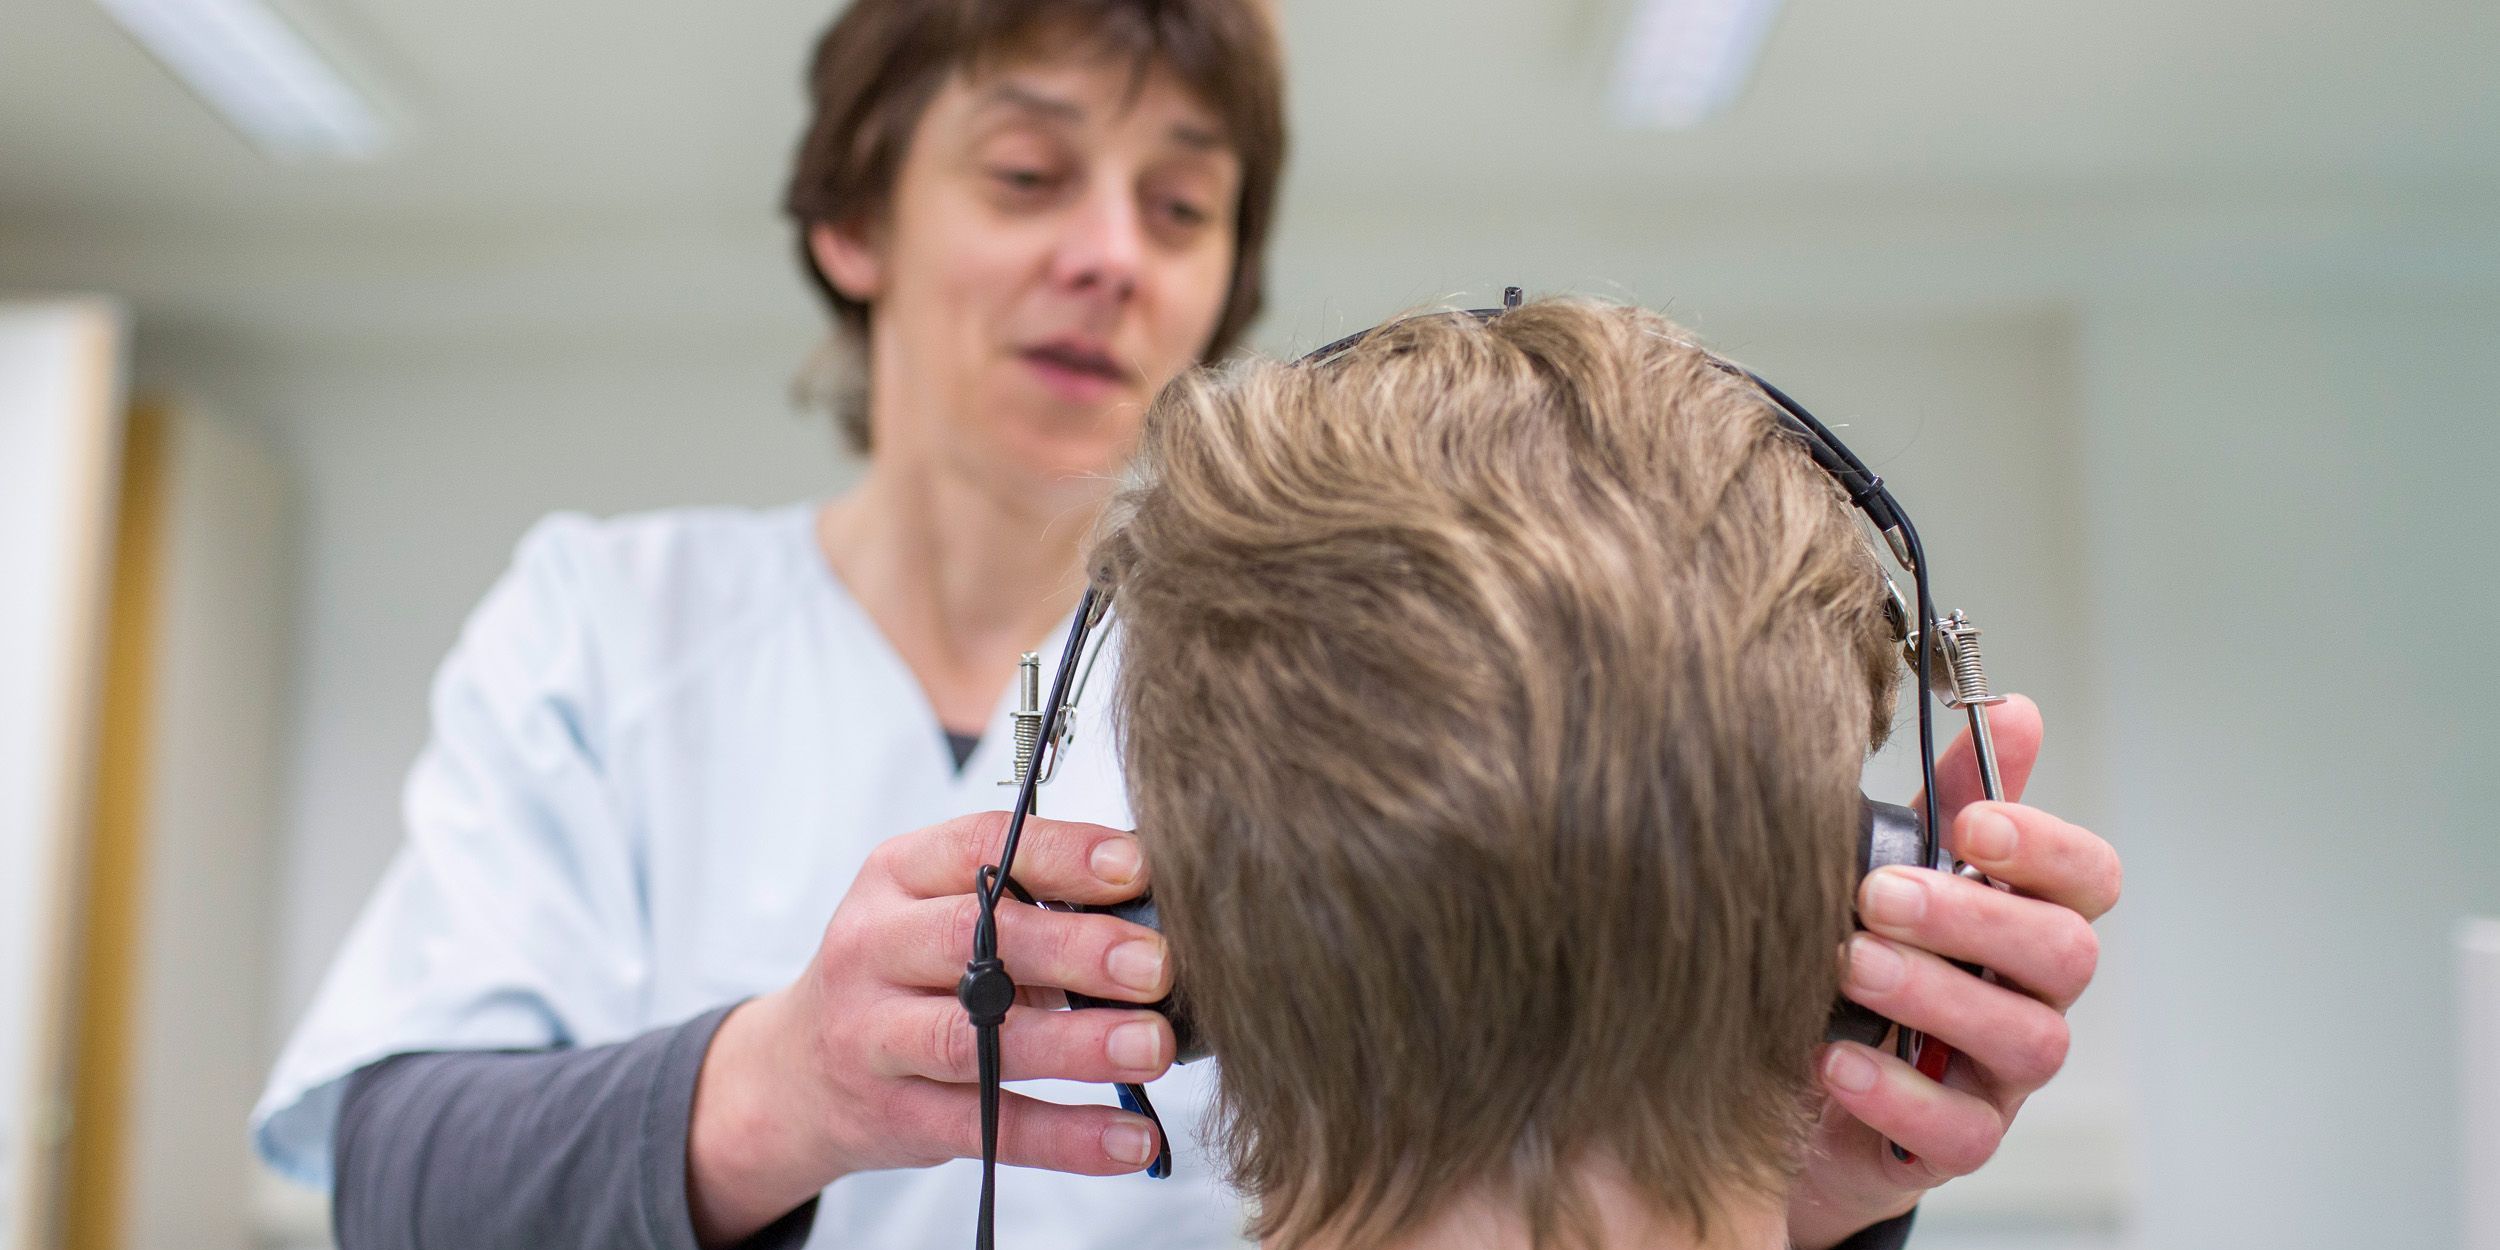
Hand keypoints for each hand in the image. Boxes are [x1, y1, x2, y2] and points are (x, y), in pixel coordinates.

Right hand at [685, 812, 1175, 1244]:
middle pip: (970, 942)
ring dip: (1074, 1045)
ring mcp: (875, 1038)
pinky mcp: (898, 1118)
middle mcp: (873, 949)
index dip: (1061, 855)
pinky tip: (1131, 1135)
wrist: (796, 1072)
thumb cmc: (903, 972)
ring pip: (974, 1041)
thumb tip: (1151, 909)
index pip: (977, 848)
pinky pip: (988, 1127)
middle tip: (1156, 965)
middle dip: (1074, 950)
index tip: (1137, 870)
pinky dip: (1067, 1137)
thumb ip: (1026, 900)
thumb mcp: (936, 909)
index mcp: (895, 876)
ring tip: (1153, 1046)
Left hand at [1786, 696, 2123, 1249]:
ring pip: (2027, 1040)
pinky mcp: (1954, 1144)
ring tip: (1850, 967)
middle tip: (1879, 896)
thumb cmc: (1854, 957)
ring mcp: (2001, 1076)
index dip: (2045, 849)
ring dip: (1935, 996)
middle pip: (2064, 954)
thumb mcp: (1893, 869)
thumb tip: (2015, 708)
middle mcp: (2030, 995)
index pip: (2088, 880)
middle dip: (1974, 918)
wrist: (1784, 1083)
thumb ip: (1952, 798)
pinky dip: (1899, 1095)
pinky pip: (1962, 1132)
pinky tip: (1836, 1060)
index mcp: (2024, 918)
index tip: (1973, 826)